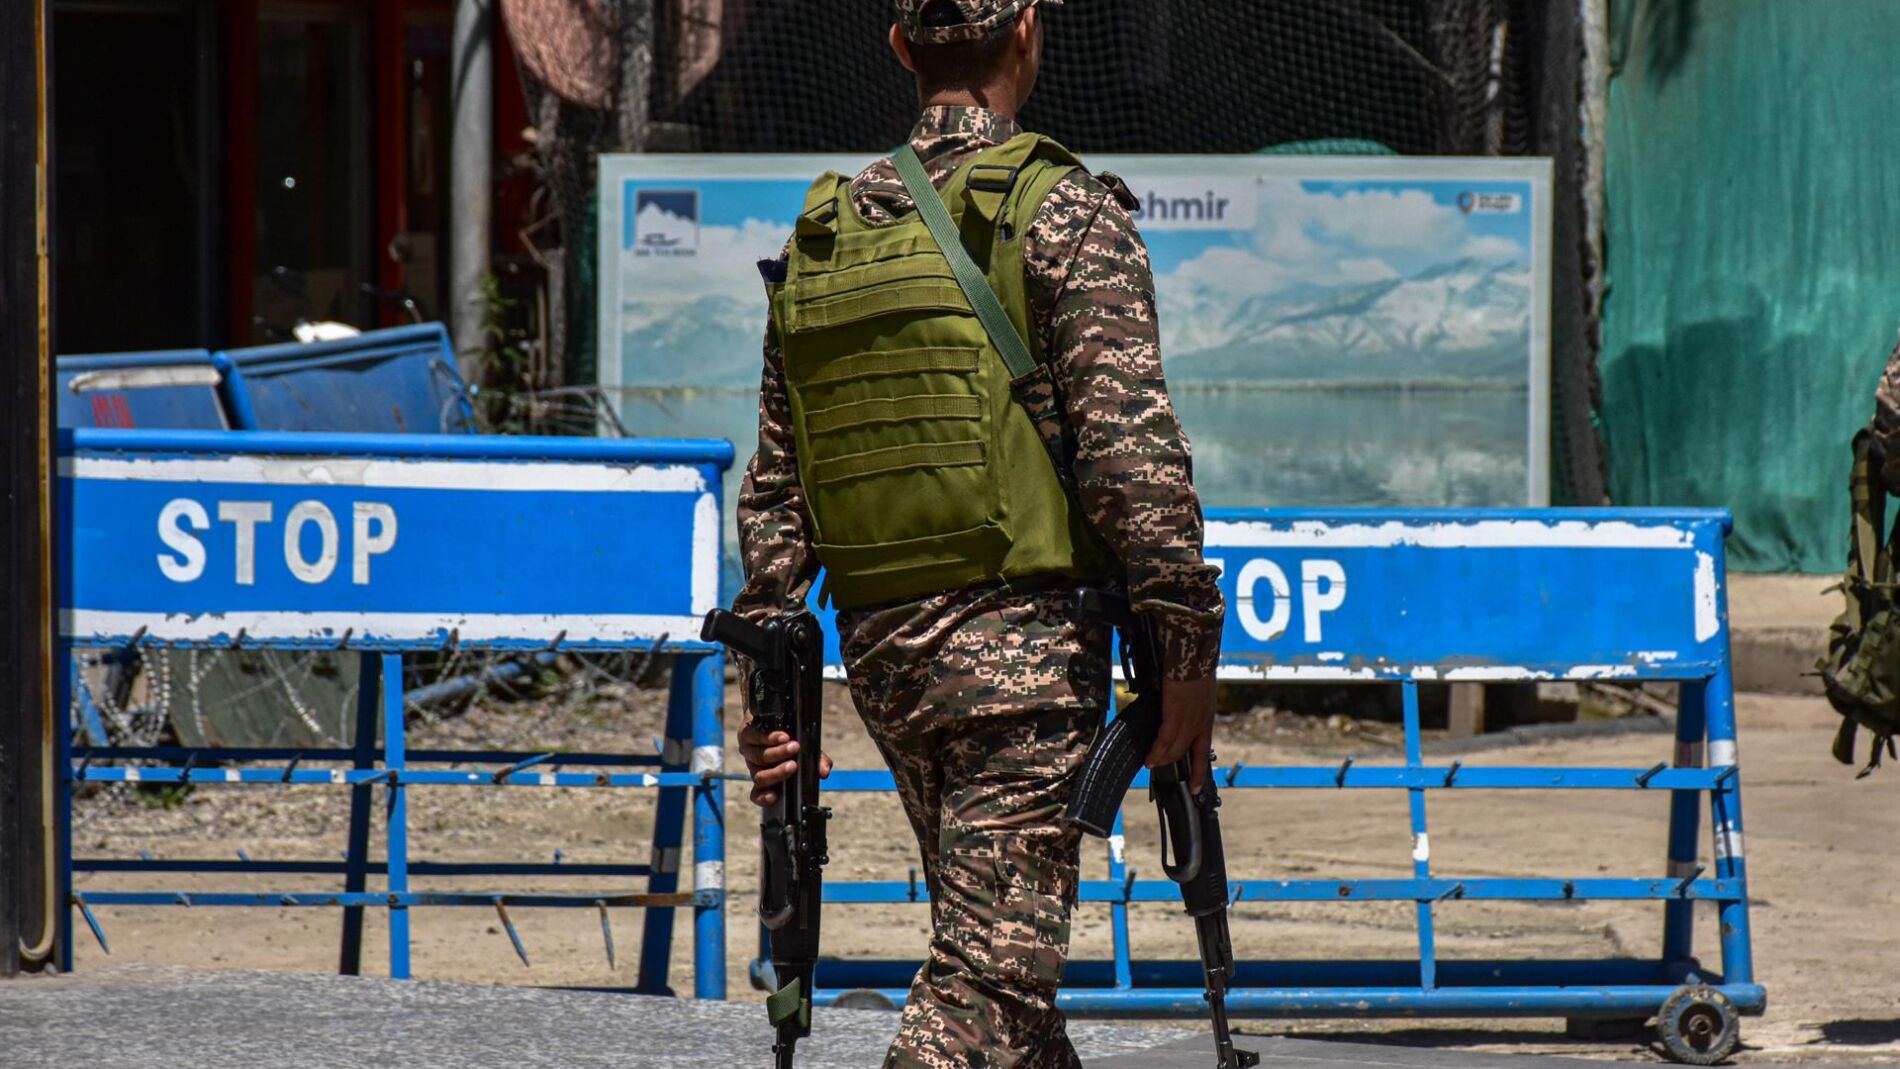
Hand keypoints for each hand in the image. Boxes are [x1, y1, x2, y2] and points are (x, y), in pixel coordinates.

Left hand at [737, 721, 831, 806]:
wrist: (777, 713)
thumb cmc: (793, 737)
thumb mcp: (807, 752)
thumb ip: (817, 763)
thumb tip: (824, 772)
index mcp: (768, 777)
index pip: (759, 794)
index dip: (764, 798)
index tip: (775, 797)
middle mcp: (756, 767)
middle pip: (761, 777)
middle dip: (778, 773)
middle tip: (794, 766)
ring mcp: (749, 751)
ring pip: (759, 757)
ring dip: (778, 753)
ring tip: (795, 746)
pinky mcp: (746, 735)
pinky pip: (755, 738)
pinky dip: (771, 738)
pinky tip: (783, 736)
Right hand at [1146, 674, 1215, 794]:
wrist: (1192, 658)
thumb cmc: (1193, 667)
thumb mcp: (1199, 690)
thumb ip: (1191, 703)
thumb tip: (1179, 708)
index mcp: (1207, 717)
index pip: (1203, 750)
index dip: (1199, 771)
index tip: (1196, 787)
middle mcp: (1201, 723)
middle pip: (1189, 754)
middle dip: (1178, 767)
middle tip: (1166, 773)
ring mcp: (1189, 721)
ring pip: (1175, 750)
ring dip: (1162, 760)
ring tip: (1152, 765)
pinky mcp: (1175, 716)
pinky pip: (1165, 740)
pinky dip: (1157, 752)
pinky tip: (1150, 759)